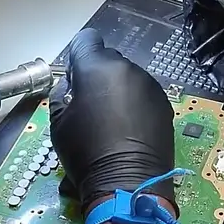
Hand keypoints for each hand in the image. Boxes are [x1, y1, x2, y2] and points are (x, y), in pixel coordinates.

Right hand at [50, 29, 174, 209]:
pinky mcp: (164, 103)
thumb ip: (63, 93)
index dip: (78, 57)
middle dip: (98, 76)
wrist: (127, 183)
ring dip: (119, 90)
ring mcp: (150, 85)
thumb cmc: (85, 153)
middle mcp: (127, 69)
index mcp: (97, 68)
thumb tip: (73, 85)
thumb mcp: (58, 122)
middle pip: (108, 59)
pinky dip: (136, 104)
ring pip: (128, 77)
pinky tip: (130, 128)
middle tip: (92, 105)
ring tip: (113, 121)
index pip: (86, 40)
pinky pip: (144, 94)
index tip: (76, 79)